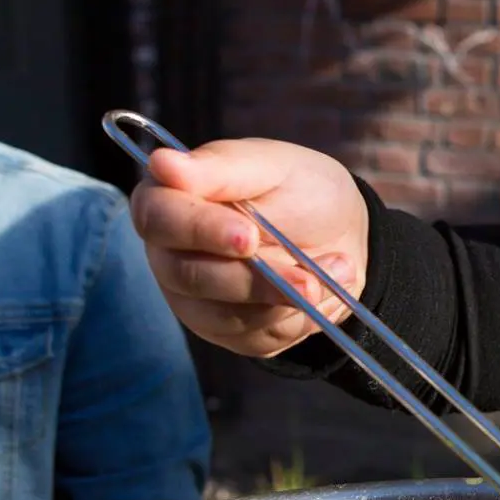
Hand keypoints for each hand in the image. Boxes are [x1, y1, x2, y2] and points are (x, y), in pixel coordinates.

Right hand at [129, 139, 369, 357]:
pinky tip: (325, 289)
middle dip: (255, 279)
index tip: (248, 236)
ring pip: (225, 315)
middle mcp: (170, 253)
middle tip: (309, 278)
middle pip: (189, 277)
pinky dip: (298, 316)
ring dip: (288, 297)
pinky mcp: (227, 331)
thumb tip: (162, 164)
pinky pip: (255, 335)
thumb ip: (220, 168)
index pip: (158, 218)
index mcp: (169, 200)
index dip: (200, 230)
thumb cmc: (299, 189)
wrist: (341, 235)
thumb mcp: (273, 166)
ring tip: (338, 267)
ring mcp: (195, 298)